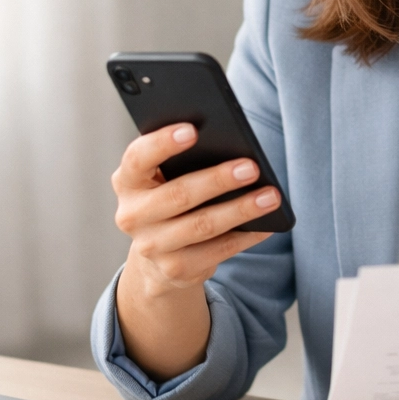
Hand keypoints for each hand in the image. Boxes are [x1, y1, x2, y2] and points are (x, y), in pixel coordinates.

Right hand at [112, 123, 279, 295]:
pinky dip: (247, 236)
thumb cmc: (170, 195)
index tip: (193, 130)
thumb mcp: (165, 176)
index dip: (162, 143)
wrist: (157, 255)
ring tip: (271, 196)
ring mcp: (152, 246)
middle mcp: (133, 215)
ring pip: (202, 226)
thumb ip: (183, 160)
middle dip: (218, 180)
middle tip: (252, 167)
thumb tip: (232, 146)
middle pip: (179, 194)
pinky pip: (218, 250)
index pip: (138, 158)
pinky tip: (268, 224)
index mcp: (128, 181)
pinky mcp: (176, 269)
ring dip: (241, 210)